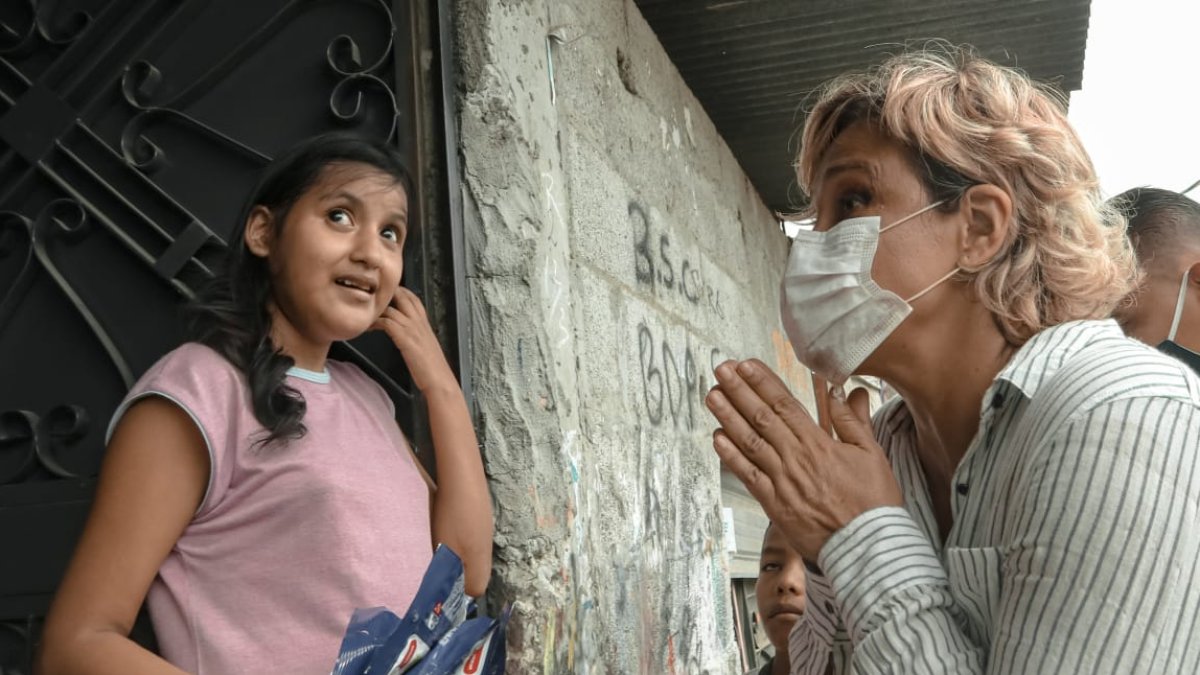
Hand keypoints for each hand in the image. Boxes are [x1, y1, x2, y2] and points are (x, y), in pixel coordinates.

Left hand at [373, 287, 458, 394]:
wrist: (439, 379)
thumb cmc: (432, 368)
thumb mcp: (425, 346)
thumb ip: (416, 337)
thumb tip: (405, 335)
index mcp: (425, 323)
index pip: (413, 298)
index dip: (400, 291)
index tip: (386, 291)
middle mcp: (419, 322)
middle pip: (402, 296)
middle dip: (385, 293)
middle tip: (369, 296)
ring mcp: (412, 329)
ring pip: (391, 307)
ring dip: (376, 309)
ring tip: (364, 313)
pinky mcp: (404, 338)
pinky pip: (386, 322)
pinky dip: (374, 322)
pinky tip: (367, 327)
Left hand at [705, 359, 901, 560]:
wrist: (868, 547)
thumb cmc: (873, 503)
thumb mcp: (872, 454)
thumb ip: (854, 421)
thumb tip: (845, 391)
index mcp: (819, 444)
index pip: (785, 405)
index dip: (763, 382)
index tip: (746, 365)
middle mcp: (796, 459)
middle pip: (762, 418)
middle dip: (739, 390)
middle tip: (721, 369)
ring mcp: (782, 482)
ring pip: (750, 442)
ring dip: (728, 417)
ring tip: (712, 395)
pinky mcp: (774, 505)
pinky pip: (747, 476)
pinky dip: (730, 457)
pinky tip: (717, 438)